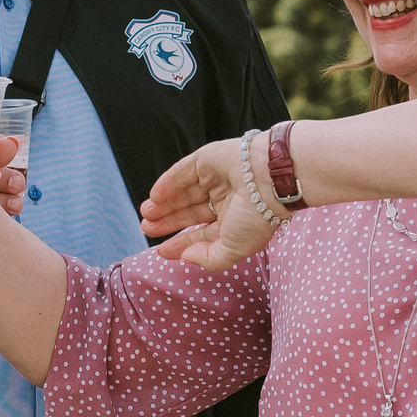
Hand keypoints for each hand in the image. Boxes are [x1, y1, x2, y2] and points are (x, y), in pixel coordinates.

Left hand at [140, 135, 283, 271]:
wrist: (270, 180)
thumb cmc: (256, 217)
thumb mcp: (232, 249)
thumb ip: (209, 257)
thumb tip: (186, 256)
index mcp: (235, 222)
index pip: (203, 233)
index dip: (182, 242)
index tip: (162, 250)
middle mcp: (226, 200)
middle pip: (190, 212)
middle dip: (168, 222)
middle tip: (147, 228)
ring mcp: (216, 179)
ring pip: (184, 192)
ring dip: (164, 204)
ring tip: (146, 215)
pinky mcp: (208, 159)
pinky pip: (183, 171)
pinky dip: (168, 183)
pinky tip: (154, 197)